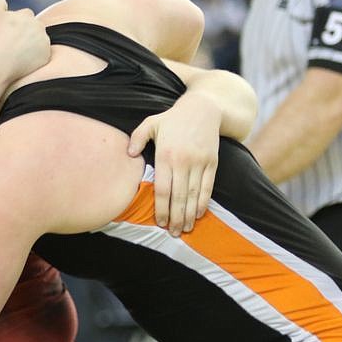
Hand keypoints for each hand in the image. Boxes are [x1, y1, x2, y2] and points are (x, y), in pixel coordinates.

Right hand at [0, 0, 50, 79]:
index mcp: (27, 15)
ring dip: (32, 45)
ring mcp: (44, 43)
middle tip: (12, 43)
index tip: (10, 31)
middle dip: (27, 32)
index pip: (25, 15)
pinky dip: (35, 58)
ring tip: (16, 53)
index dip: (17, 23)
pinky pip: (42, 55)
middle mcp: (39, 27)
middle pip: (35, 28)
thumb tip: (3, 2)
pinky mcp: (46, 57)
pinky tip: (22, 61)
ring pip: (39, 41)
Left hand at [128, 94, 218, 234]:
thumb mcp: (151, 123)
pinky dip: (203, 202)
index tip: (160, 222)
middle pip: (178, 196)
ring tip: (185, 229)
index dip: (161, 208)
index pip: (163, 189)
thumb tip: (129, 154)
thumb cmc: (173, 118)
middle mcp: (183, 161)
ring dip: (189, 214)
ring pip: (194, 195)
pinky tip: (199, 214)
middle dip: (175, 217)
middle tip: (172, 233)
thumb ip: (137, 138)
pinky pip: (208, 187)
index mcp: (165, 154)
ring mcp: (199, 162)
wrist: (204, 108)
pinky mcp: (212, 162)